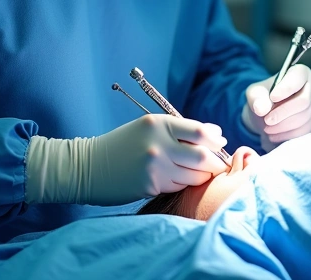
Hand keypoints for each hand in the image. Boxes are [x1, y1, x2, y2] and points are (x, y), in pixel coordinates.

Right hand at [25, 114, 228, 205]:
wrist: (88, 166)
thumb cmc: (122, 145)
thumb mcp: (148, 128)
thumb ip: (180, 129)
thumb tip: (216, 133)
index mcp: (158, 123)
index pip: (200, 132)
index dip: (215, 140)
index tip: (221, 143)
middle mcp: (158, 143)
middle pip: (202, 156)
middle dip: (215, 163)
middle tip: (219, 165)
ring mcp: (155, 166)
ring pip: (193, 175)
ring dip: (201, 176)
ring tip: (199, 173)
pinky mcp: (151, 185)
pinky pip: (178, 185)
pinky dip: (184, 183)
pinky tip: (177, 179)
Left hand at [242, 65, 310, 151]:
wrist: (269, 112)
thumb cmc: (264, 97)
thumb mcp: (255, 93)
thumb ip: (256, 98)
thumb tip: (262, 109)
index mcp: (300, 73)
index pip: (298, 78)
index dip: (286, 88)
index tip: (272, 97)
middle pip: (304, 101)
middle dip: (283, 113)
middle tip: (267, 120)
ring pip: (305, 118)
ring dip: (284, 126)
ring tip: (267, 129)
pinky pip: (305, 130)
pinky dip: (288, 135)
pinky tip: (274, 135)